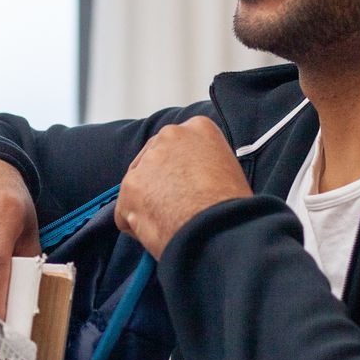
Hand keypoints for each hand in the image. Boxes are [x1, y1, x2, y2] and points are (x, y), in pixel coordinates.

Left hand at [115, 117, 252, 256]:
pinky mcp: (129, 189)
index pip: (178, 146)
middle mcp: (169, 136)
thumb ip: (205, 162)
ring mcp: (146, 162)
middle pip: (154, 161)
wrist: (221, 230)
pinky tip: (160, 232)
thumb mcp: (229, 168)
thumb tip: (191, 178)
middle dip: (160, 183)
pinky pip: (125, 213)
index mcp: (198, 128)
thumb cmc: (233, 207)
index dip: (181, 171)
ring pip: (139, 187)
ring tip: (173, 221)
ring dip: (149, 205)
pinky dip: (137, 227)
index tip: (190, 187)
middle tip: (178, 206)